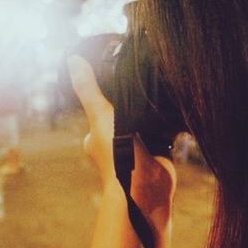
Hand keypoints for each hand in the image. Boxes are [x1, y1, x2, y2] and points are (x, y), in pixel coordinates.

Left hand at [67, 55, 175, 235]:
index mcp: (96, 136)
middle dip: (134, 104)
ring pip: (145, 124)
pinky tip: (175, 114)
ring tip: (161, 98)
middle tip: (145, 87)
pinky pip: (164, 133)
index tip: (122, 78)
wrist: (146, 188)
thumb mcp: (100, 116)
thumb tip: (72, 59)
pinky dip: (169, 125)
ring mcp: (137, 149)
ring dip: (152, 115)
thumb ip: (89, 90)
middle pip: (125, 115)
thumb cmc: (117, 155)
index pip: (101, 109)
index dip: (110, 94)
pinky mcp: (159, 153)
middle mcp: (115, 144)